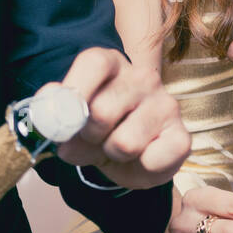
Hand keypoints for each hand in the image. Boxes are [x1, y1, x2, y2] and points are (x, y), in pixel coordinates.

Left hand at [54, 47, 190, 189]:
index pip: (94, 62)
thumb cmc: (99, 129)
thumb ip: (58, 113)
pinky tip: (141, 159)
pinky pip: (150, 161)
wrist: (132, 156)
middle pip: (101, 112)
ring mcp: (166, 105)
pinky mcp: (182, 137)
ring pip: (124, 143)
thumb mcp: (72, 121)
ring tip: (116, 148)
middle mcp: (143, 78)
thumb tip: (50, 113)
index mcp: (112, 64)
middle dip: (88, 136)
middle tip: (93, 138)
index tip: (61, 117)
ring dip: (113, 155)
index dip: (73, 91)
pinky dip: (138, 169)